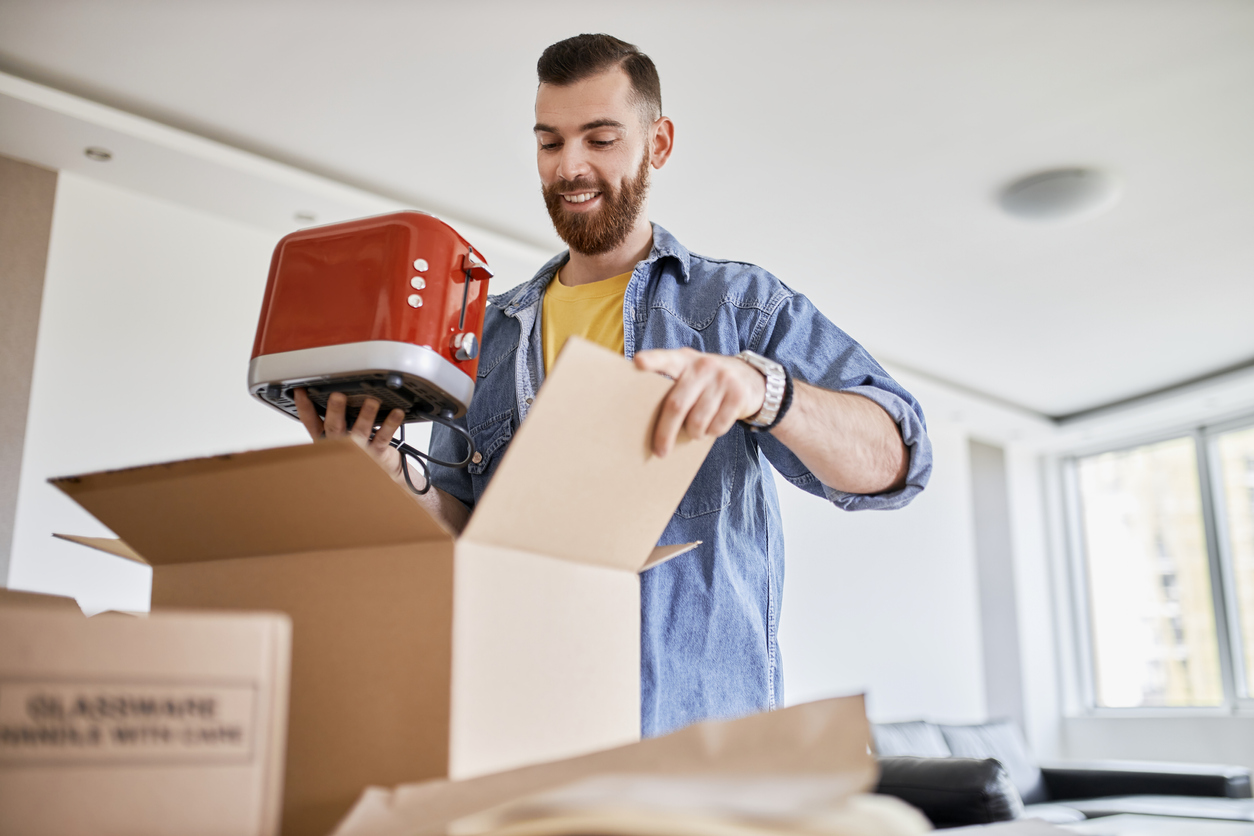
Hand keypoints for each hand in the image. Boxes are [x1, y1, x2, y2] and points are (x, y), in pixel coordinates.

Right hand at [293, 389, 407, 485]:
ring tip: (371, 402)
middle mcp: (340, 443)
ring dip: (366, 415)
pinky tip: (396, 413)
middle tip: (337, 396)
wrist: (382, 472)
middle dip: (335, 411)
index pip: (311, 422)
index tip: (301, 392)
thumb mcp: (342, 435)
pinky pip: (383, 437)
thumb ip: (337, 417)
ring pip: (360, 431)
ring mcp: (359, 449)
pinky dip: (390, 424)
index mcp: (327, 438)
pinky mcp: (376, 453)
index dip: (304, 407)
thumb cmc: (361, 449)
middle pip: (334, 427)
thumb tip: (334, 391)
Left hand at [633, 348, 765, 456]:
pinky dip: (711, 433)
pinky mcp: (738, 395)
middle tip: (660, 451)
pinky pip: (717, 426)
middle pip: (677, 405)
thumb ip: (674, 384)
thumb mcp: (692, 373)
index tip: (638, 362)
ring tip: (694, 432)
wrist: (752, 378)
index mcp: (685, 360)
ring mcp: (723, 379)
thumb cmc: (709, 382)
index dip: (652, 360)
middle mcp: (703, 366)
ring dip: (694, 434)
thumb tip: (649, 420)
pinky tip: (712, 426)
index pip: (665, 358)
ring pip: (697, 421)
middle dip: (665, 433)